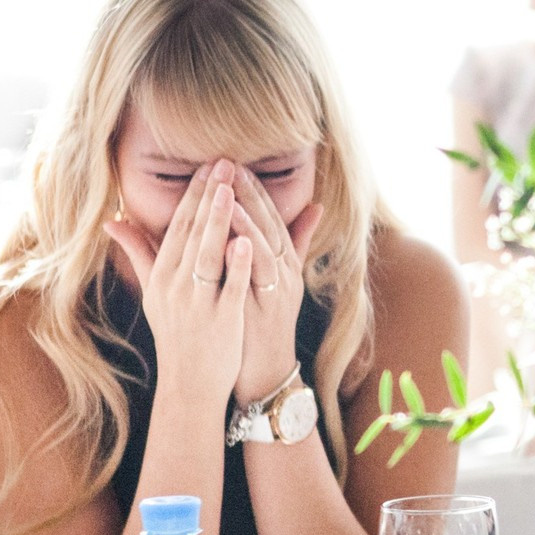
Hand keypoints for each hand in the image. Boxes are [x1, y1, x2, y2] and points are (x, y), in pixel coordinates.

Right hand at [103, 161, 249, 407]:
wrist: (188, 384)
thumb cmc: (175, 333)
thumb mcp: (153, 292)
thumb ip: (139, 253)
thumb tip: (111, 220)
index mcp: (162, 275)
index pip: (179, 226)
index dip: (194, 194)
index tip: (208, 165)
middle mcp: (175, 285)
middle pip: (193, 233)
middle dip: (208, 196)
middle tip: (224, 162)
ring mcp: (198, 303)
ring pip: (208, 255)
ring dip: (219, 221)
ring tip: (231, 189)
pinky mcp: (221, 321)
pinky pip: (229, 288)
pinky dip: (236, 265)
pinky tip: (246, 241)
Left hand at [227, 167, 320, 405]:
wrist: (264, 370)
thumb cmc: (258, 324)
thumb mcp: (268, 281)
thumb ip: (278, 247)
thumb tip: (305, 210)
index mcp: (282, 261)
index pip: (268, 215)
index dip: (251, 189)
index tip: (230, 164)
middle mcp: (285, 270)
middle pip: (269, 223)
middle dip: (249, 192)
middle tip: (229, 164)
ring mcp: (280, 288)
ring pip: (267, 245)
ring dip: (250, 216)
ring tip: (230, 190)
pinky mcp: (271, 307)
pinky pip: (260, 276)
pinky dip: (248, 254)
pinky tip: (232, 236)